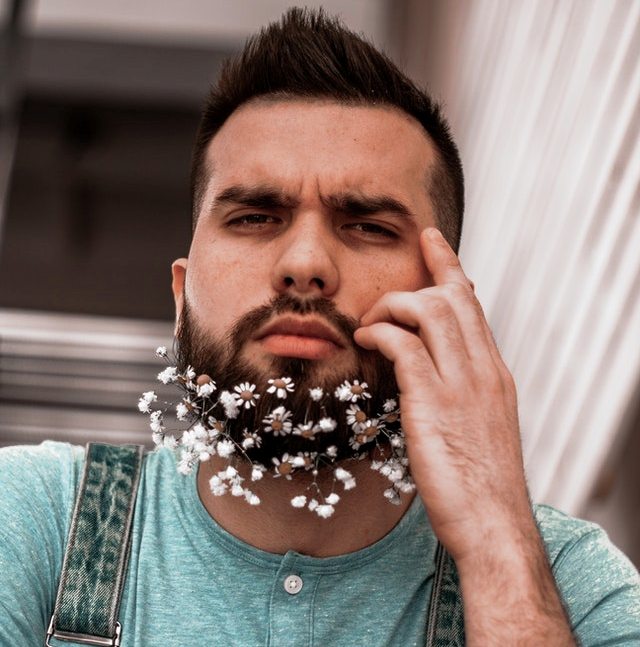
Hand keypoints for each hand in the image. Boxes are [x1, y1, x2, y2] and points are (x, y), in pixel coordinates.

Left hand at [354, 227, 529, 561]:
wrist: (493, 524)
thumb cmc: (480, 484)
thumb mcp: (479, 428)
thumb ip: (459, 394)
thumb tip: (429, 375)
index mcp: (493, 373)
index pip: (473, 306)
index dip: (450, 268)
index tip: (433, 242)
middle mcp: (482, 369)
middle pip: (454, 296)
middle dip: (422, 274)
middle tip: (390, 284)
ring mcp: (462, 384)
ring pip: (431, 309)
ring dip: (392, 306)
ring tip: (368, 325)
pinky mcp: (434, 402)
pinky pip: (405, 345)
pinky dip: (381, 333)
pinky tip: (365, 341)